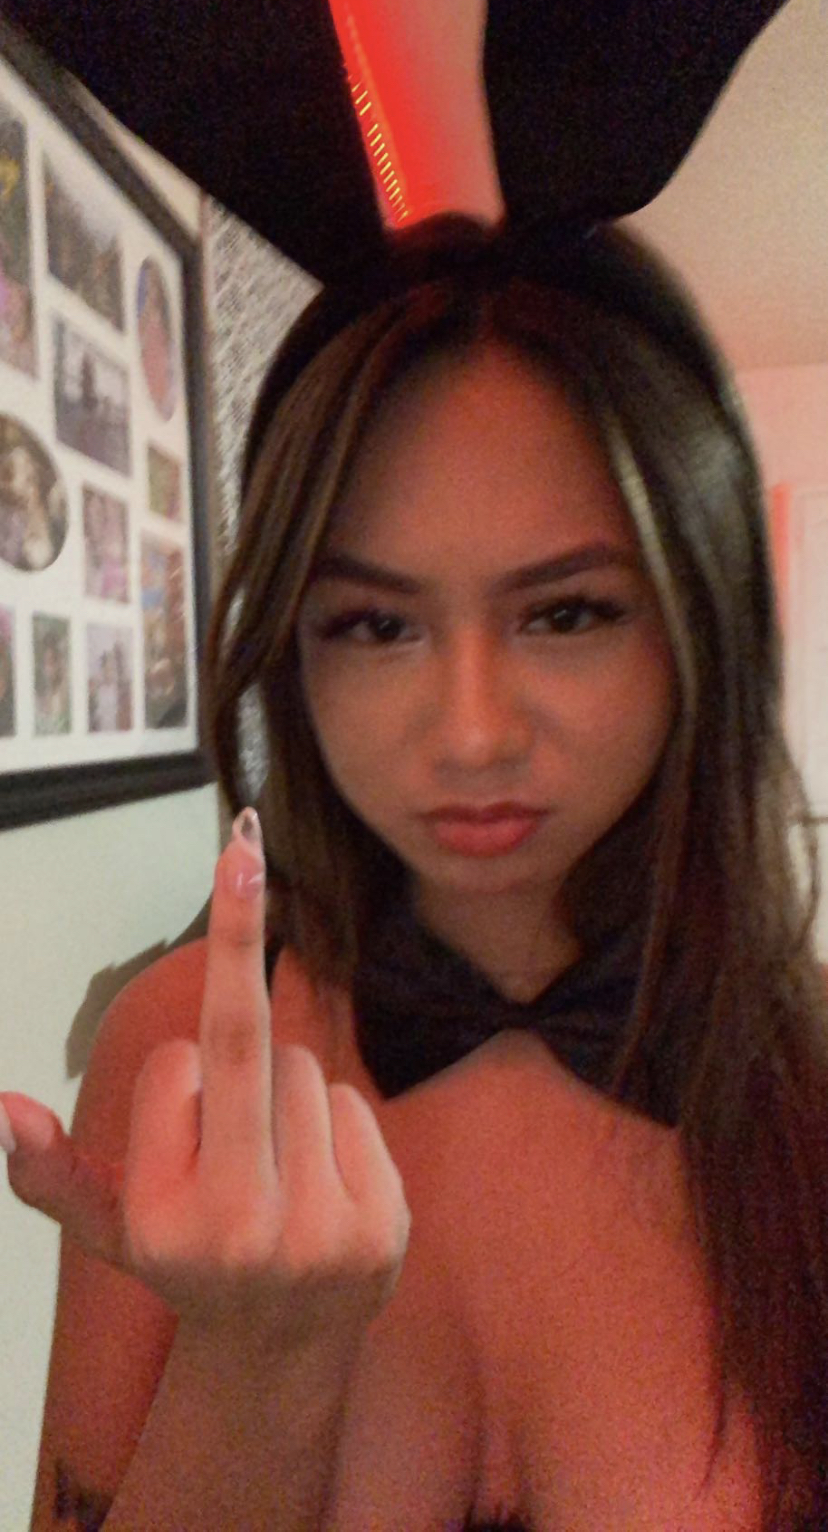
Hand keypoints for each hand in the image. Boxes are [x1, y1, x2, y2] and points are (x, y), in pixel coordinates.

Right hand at [2, 808, 410, 1358]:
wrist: (279, 1351)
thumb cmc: (189, 1260)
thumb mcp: (108, 1229)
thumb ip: (52, 1172)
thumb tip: (6, 1109)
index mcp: (161, 1220)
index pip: (173, 1068)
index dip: (177, 1068)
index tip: (182, 1093)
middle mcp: (239, 1227)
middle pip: (245, 1043)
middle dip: (241, 931)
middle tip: (242, 851)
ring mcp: (318, 1227)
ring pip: (303, 1069)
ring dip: (284, 1086)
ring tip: (271, 1156)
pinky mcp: (380, 1221)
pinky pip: (352, 1102)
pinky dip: (332, 1117)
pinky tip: (316, 1174)